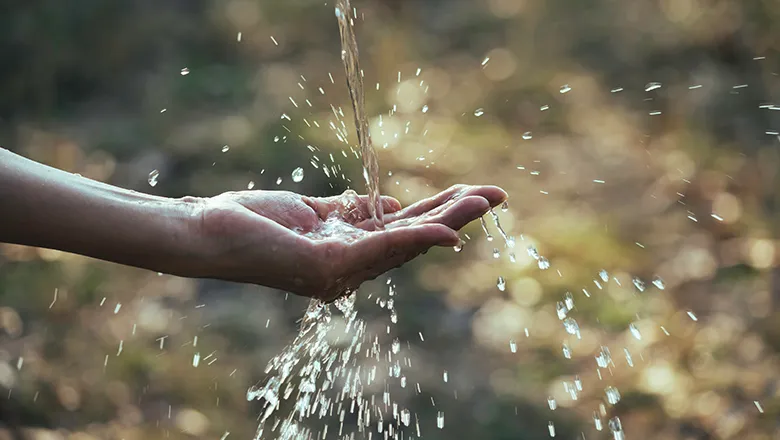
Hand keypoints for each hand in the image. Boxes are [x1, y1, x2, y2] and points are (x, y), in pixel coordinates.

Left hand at [192, 185, 506, 300]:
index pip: (402, 230)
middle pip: (413, 238)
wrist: (207, 230)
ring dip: (447, 222)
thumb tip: (392, 205)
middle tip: (496, 196)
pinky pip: (381, 248)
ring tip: (483, 201)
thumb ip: (350, 210)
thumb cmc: (251, 221)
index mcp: (347, 251)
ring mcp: (341, 271)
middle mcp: (350, 266)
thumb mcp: (310, 210)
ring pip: (406, 243)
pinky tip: (447, 231)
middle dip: (456, 216)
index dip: (438, 212)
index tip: (468, 193)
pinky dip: (416, 239)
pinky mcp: (329, 267)